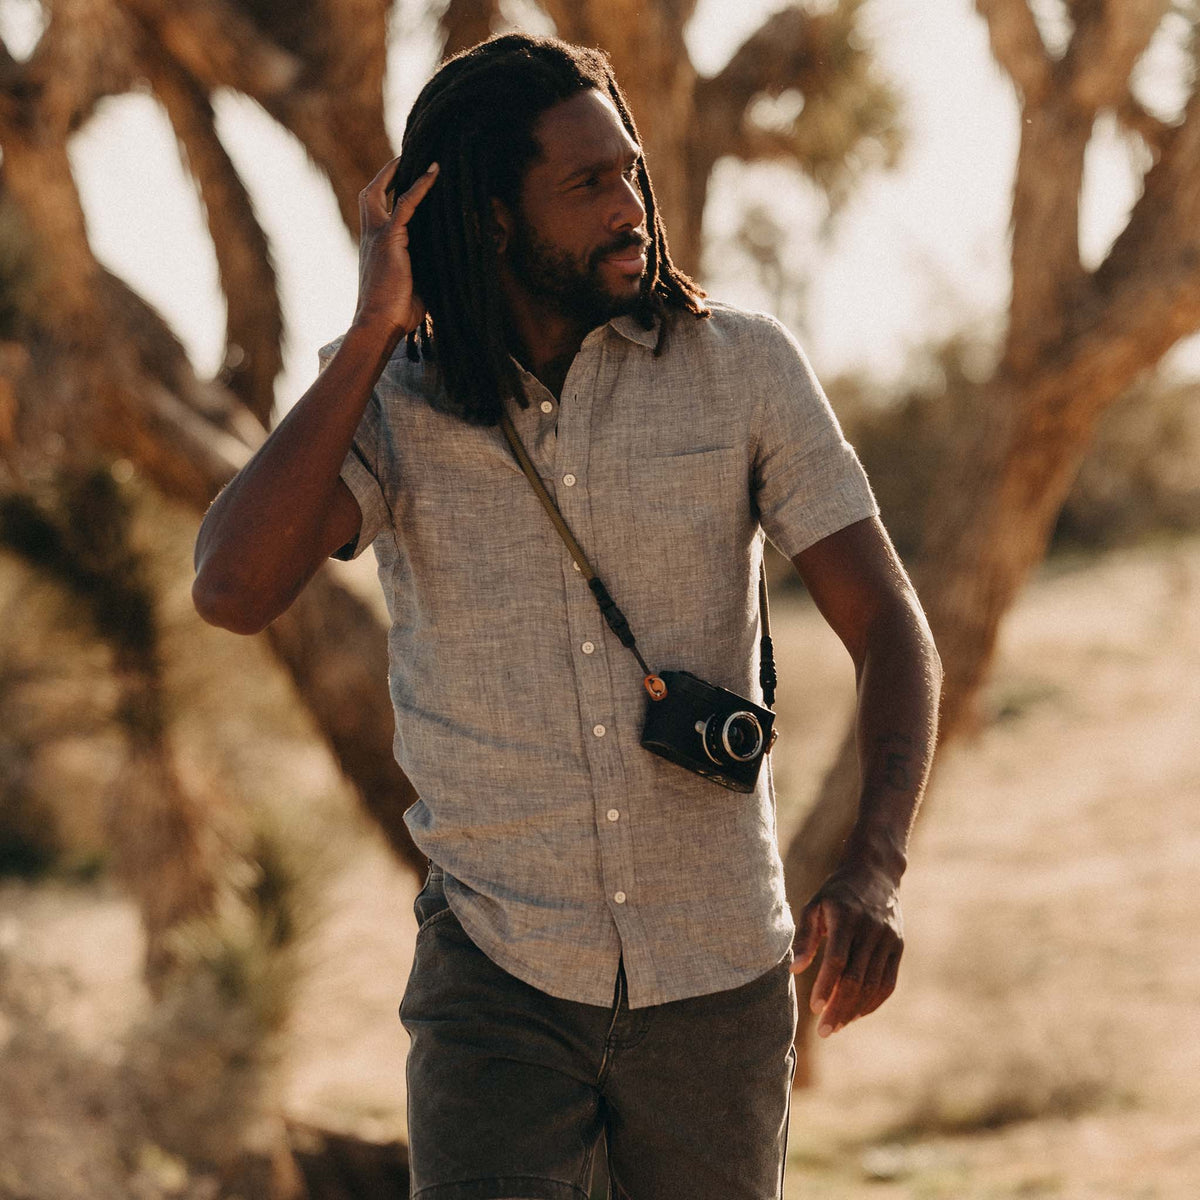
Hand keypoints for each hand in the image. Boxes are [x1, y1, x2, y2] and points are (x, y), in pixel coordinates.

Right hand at [352, 157, 439, 339]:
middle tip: (404, 160)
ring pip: (379, 193)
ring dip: (397, 173)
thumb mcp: (413, 288)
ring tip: (422, 159)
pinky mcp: (390, 238)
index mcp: (374, 249)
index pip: (376, 213)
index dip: (386, 197)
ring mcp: (377, 236)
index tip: (401, 183)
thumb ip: (424, 272)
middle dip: (384, 176)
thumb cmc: (396, 314)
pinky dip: (420, 186)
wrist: (380, 323)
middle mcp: (371, 237)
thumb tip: (449, 269)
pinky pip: (405, 204)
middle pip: (369, 196)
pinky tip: (434, 172)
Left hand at [791, 860, 903, 1037]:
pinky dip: (873, 1002)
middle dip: (840, 1007)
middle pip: (857, 978)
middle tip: (824, 1031)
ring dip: (855, 1010)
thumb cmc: (837, 893)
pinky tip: (856, 1014)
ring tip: (836, 1026)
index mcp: (846, 917)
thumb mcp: (815, 906)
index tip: (814, 1008)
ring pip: (873, 984)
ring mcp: (888, 939)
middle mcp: (871, 929)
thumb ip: (805, 937)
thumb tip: (793, 970)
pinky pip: (888, 982)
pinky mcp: (898, 947)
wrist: (875, 873)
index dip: (826, 985)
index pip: (838, 959)